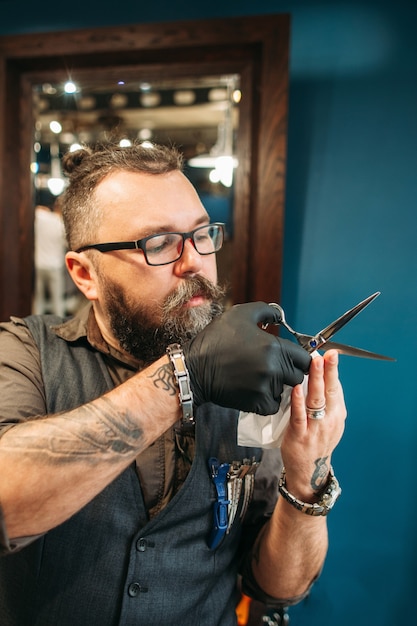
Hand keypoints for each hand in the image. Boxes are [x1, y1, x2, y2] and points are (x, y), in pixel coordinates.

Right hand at [183, 301, 310, 414]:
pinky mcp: (256, 403)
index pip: (305, 358)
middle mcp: (273, 369)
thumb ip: (265, 311)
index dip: (299, 357)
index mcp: (274, 347)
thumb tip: (279, 316)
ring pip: (284, 390)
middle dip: (288, 371)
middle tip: (274, 367)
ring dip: (277, 386)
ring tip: (259, 377)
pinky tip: (255, 389)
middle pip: (297, 376)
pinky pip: (273, 405)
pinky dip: (267, 400)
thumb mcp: (239, 314)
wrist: (194, 369)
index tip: (290, 357)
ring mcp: (265, 388)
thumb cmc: (216, 340)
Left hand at [281, 350, 346, 499]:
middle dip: (327, 371)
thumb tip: (322, 374)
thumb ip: (327, 400)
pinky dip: (298, 401)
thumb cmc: (317, 441)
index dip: (334, 370)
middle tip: (325, 354)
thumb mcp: (329, 421)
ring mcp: (315, 428)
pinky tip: (297, 388)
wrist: (309, 470)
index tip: (332, 354)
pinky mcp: (300, 435)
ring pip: (316, 401)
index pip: (337, 388)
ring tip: (313, 364)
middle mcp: (329, 420)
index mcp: (337, 414)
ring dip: (315, 381)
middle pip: (329, 391)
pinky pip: (299, 416)